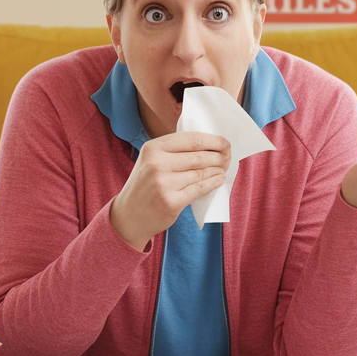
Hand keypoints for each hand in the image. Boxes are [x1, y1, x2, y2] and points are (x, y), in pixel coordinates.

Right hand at [110, 132, 230, 249]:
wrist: (128, 216)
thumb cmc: (145, 186)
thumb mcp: (151, 161)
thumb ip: (174, 151)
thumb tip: (209, 144)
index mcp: (153, 148)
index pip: (191, 139)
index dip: (213, 141)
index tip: (225, 143)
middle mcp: (157, 163)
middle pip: (199, 156)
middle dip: (219, 156)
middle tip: (228, 157)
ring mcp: (164, 183)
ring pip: (201, 172)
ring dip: (218, 170)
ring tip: (224, 168)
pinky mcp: (172, 201)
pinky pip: (200, 189)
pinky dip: (213, 183)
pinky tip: (219, 180)